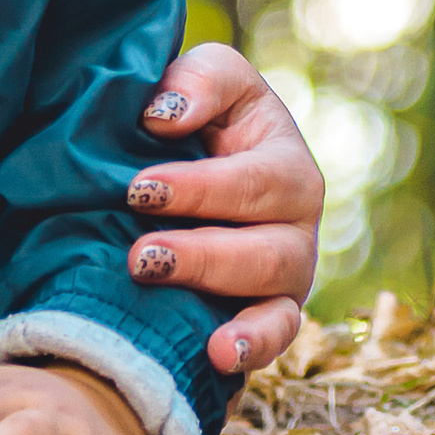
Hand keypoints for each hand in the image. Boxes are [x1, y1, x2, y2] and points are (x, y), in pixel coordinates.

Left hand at [126, 42, 322, 378]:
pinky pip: (276, 335)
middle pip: (266, 248)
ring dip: (215, 296)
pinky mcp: (269, 310)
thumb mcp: (201, 78)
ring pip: (271, 294)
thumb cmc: (191, 114)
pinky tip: (219, 356)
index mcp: (283, 160)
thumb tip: (167, 114)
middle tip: (139, 254)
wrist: (177, 162)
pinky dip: (254, 348)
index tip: (138, 190)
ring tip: (163, 295)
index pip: (255, 179)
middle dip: (202, 253)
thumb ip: (197, 82)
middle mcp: (295, 220)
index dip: (200, 187)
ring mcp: (287, 271)